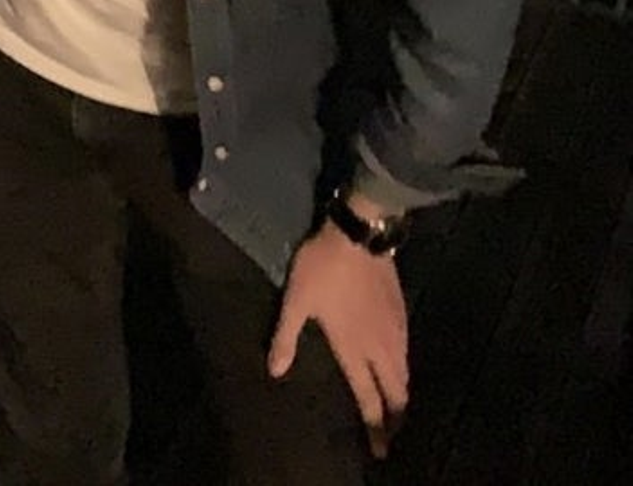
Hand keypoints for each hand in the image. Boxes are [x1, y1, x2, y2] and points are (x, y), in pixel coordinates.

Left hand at [267, 220, 408, 458]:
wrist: (359, 233)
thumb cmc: (322, 267)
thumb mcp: (296, 300)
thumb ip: (286, 337)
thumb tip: (275, 371)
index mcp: (354, 349)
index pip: (369, 398)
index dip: (375, 427)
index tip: (379, 450)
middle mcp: (380, 346)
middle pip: (396, 392)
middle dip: (395, 417)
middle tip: (389, 433)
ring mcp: (395, 329)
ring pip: (405, 373)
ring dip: (401, 394)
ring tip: (395, 406)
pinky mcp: (402, 312)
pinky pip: (408, 352)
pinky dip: (404, 369)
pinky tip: (397, 365)